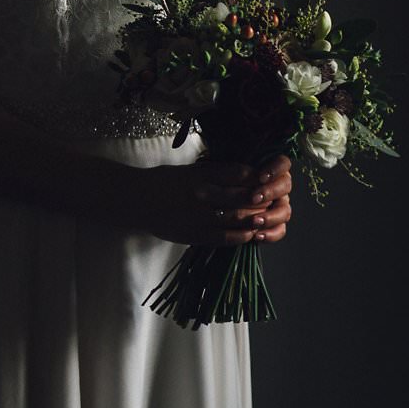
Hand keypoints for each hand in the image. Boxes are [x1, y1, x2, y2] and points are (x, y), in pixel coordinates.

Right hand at [123, 155, 292, 246]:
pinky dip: (240, 236)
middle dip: (261, 199)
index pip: (238, 175)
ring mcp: (198, 216)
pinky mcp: (194, 235)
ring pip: (236, 218)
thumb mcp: (188, 169)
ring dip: (255, 218)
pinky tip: (250, 234)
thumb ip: (215, 172)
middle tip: (273, 199)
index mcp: (199, 175)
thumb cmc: (162, 181)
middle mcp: (201, 194)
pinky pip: (224, 238)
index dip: (256, 178)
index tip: (265, 179)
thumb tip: (245, 174)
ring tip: (266, 218)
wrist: (135, 200)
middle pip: (242, 197)